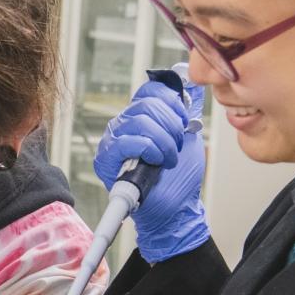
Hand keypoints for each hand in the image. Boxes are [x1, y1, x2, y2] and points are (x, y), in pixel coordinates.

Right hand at [94, 76, 209, 261]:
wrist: (176, 207)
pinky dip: (148, 149)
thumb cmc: (179, 176)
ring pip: (139, 122)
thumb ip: (184, 113)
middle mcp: (124, 124)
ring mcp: (113, 140)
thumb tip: (188, 87)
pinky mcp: (106, 159)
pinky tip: (155, 162)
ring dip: (163, 142)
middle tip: (177, 147)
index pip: (149, 91)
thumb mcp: (189, 138)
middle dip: (171, 126)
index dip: (171, 102)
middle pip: (146, 105)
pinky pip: (125, 141)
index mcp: (142, 116)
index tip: (184, 122)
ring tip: (168, 159)